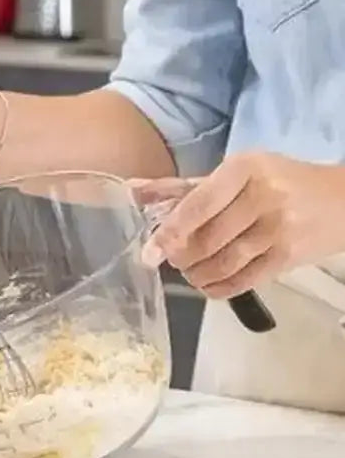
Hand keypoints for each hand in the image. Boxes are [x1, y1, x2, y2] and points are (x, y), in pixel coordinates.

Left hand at [135, 153, 344, 297]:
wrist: (342, 200)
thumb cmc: (278, 181)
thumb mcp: (234, 173)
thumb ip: (183, 186)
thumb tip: (132, 191)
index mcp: (244, 169)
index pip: (197, 204)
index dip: (170, 231)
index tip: (149, 252)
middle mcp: (263, 196)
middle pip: (208, 237)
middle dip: (181, 256)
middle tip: (172, 259)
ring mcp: (279, 228)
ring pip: (224, 261)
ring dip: (198, 274)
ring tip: (189, 272)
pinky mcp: (290, 256)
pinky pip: (246, 279)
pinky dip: (220, 288)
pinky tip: (208, 285)